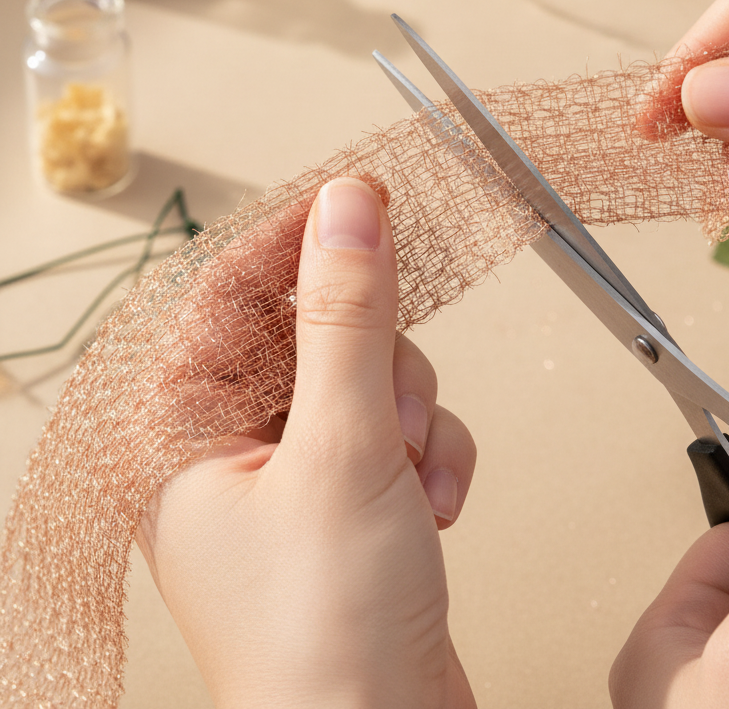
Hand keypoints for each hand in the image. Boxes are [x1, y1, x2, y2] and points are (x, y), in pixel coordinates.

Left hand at [136, 178, 477, 708]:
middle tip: (390, 401)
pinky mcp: (355, 499)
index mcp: (184, 433)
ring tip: (412, 477)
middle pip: (318, 330)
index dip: (296, 241)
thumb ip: (346, 318)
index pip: (230, 293)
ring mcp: (299, 475)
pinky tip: (432, 507)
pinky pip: (403, 427)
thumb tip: (344, 212)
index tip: (357, 202)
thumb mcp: (340, 449)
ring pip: (374, 375)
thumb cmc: (322, 638)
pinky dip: (433, 455)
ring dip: (414, 415)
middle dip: (379, 362)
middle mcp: (234, 450)